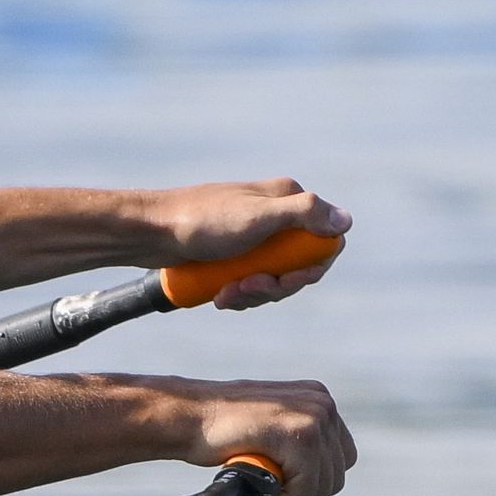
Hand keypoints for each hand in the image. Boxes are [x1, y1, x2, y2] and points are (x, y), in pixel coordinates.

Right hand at [142, 374, 353, 495]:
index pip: (342, 455)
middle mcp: (322, 402)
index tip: (283, 479)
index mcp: (317, 397)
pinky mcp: (301, 434)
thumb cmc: (217, 427)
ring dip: (291, 495)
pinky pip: (307, 487)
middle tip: (267, 484)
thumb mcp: (268, 423)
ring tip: (259, 481)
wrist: (186, 416)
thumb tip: (317, 469)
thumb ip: (295, 437)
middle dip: (303, 489)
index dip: (313, 477)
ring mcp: (314, 416)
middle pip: (337, 473)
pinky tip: (257, 483)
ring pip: (325, 484)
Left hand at [145, 180, 349, 310]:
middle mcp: (274, 215)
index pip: (323, 243)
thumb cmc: (201, 222)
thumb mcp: (257, 218)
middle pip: (298, 265)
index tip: (284, 281)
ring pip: (273, 278)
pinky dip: (238, 294)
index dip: (309, 270)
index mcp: (286, 199)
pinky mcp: (233, 253)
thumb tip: (346, 221)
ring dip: (253, 294)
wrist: (149, 232)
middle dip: (274, 286)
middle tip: (244, 288)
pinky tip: (219, 296)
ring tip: (224, 293)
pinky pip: (250, 282)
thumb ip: (303, 214)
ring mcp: (253, 236)